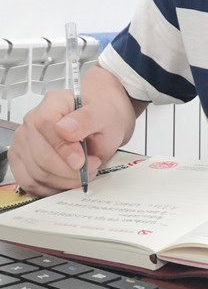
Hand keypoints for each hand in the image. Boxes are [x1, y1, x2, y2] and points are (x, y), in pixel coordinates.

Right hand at [8, 65, 138, 195]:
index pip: (46, 123)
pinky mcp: (20, 159)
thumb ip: (88, 118)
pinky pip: (30, 182)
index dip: (63, 147)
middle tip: (91, 167)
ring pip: (37, 173)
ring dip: (64, 180)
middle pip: (42, 155)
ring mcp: (24, 140)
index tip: (81, 159)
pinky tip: (66, 180)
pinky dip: (51, 187)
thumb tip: (65, 129)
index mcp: (54, 101)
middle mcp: (33, 119)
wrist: (100, 126)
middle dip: (70, 170)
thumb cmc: (101, 119)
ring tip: (82, 172)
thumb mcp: (106, 114)